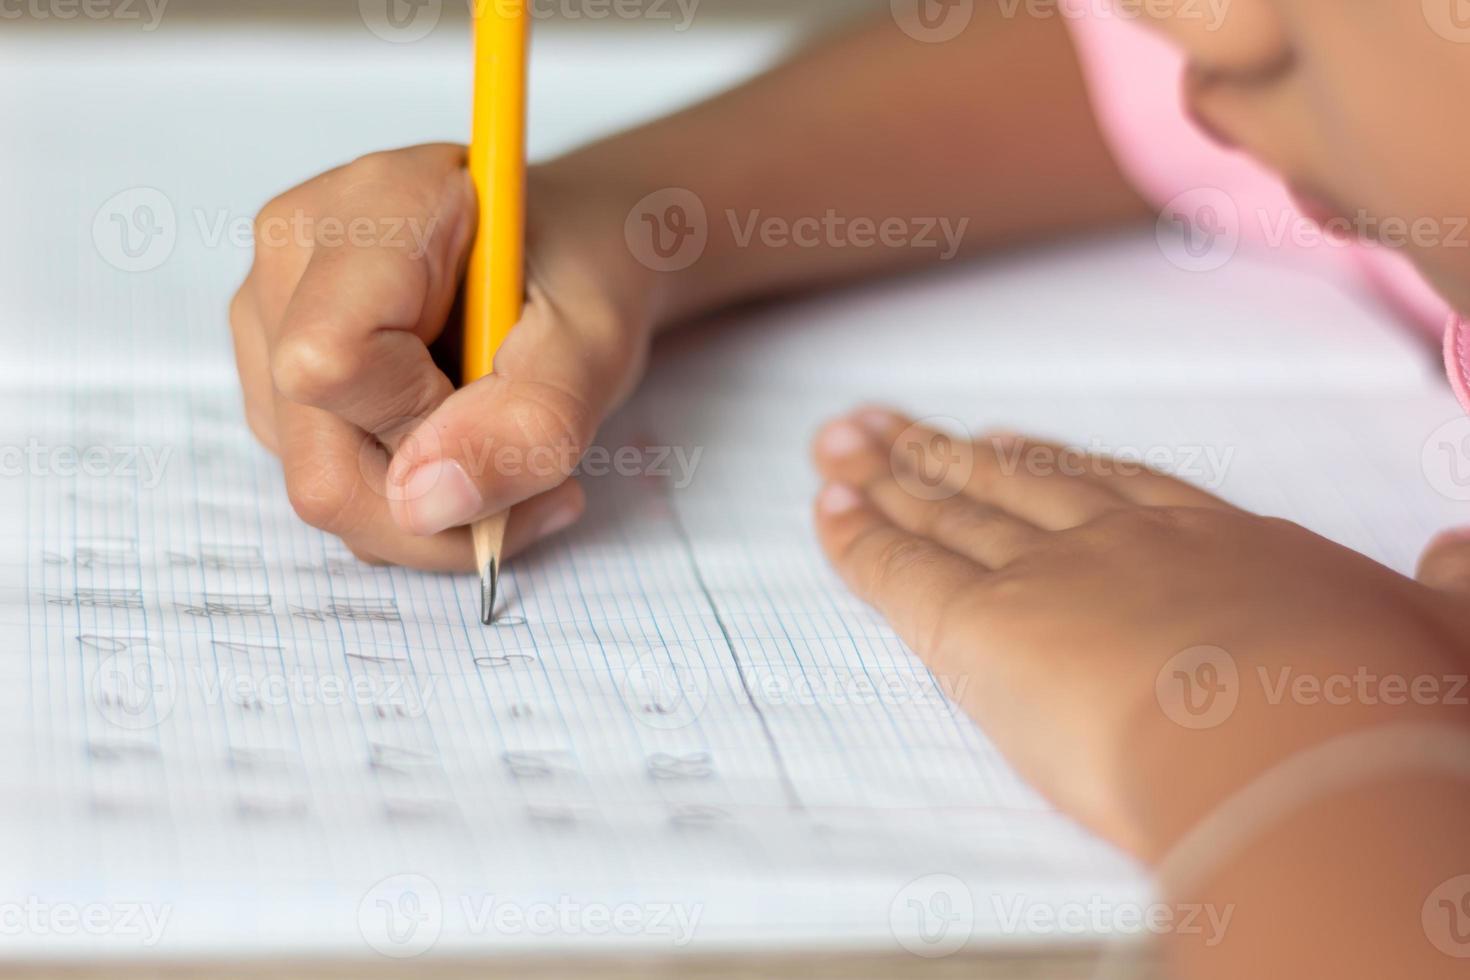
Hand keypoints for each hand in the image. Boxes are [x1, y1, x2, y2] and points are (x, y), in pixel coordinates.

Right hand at [229, 144, 652, 568]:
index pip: (330, 361)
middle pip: (318, 457)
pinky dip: (412, 497)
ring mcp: (268, 320)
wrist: (570, 245)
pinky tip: (470, 449)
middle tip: (544, 486)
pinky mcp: (275, 376)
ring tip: (514, 455)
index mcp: (370, 210)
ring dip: (434, 509)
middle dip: (440, 506)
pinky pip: (329, 480)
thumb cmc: (582, 268)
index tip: (506, 411)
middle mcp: (292, 259)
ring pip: (322, 485)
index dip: (420, 427)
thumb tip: (423, 505)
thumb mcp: (596, 341)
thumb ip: (530, 422)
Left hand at [810, 408, 1469, 858]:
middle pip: (1015, 486)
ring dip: (891, 477)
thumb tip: (1457, 554)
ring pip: (950, 515)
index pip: (1115, 491)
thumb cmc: (1379, 699)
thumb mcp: (1445, 631)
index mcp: (1218, 544)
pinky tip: (826, 506)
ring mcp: (1049, 576)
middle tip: (895, 428)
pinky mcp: (983, 628)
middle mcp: (1123, 543)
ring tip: (842, 443)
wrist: (1301, 738)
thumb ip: (1449, 590)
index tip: (1011, 444)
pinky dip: (858, 537)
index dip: (1055, 465)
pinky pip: (902, 572)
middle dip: (950, 457)